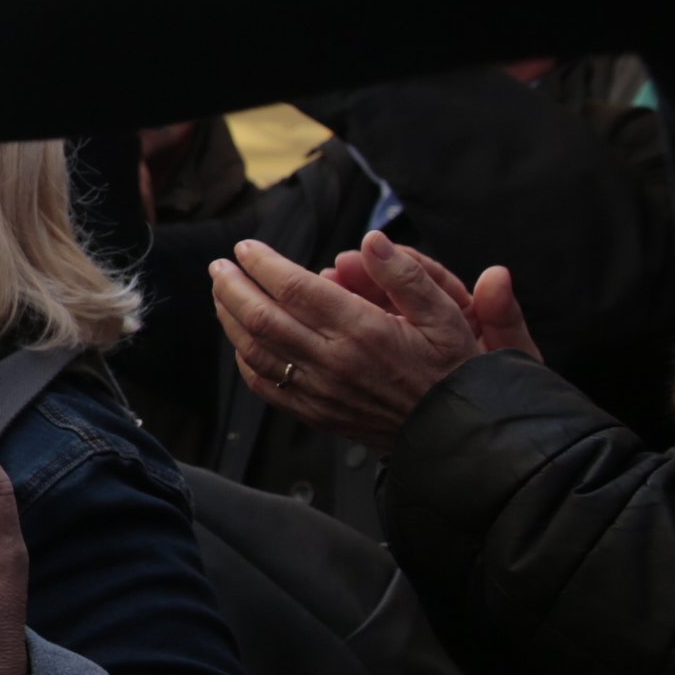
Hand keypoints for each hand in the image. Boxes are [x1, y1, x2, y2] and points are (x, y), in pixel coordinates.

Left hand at [212, 232, 507, 447]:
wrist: (455, 434)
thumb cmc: (452, 371)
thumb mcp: (446, 315)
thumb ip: (405, 275)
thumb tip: (371, 240)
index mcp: (363, 332)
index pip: (295, 289)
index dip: (263, 264)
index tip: (246, 247)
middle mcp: (334, 362)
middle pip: (262, 318)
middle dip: (233, 286)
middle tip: (219, 265)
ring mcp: (321, 392)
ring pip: (256, 351)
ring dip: (231, 319)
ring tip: (222, 293)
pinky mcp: (317, 415)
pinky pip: (266, 386)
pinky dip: (246, 359)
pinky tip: (242, 340)